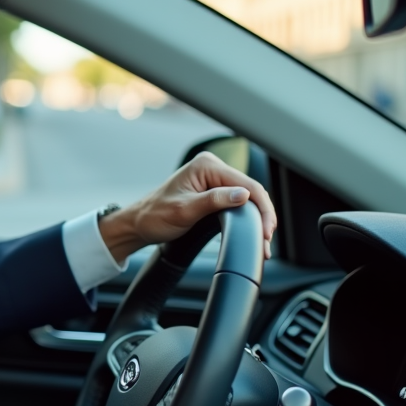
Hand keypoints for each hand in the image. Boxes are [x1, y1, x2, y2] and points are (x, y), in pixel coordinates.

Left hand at [98, 151, 277, 263]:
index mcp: (206, 165)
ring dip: (257, 218)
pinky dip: (246, 218)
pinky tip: (253, 230)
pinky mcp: (214, 192)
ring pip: (247, 198)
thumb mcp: (184, 210)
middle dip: (262, 216)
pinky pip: (237, 203)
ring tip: (263, 240)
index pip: (246, 184)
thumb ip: (214, 201)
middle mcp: (212, 168)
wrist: (139, 224)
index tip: (266, 231)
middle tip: (266, 240)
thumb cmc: (155, 216)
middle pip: (251, 190)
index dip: (261, 208)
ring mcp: (214, 179)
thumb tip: (243, 196)